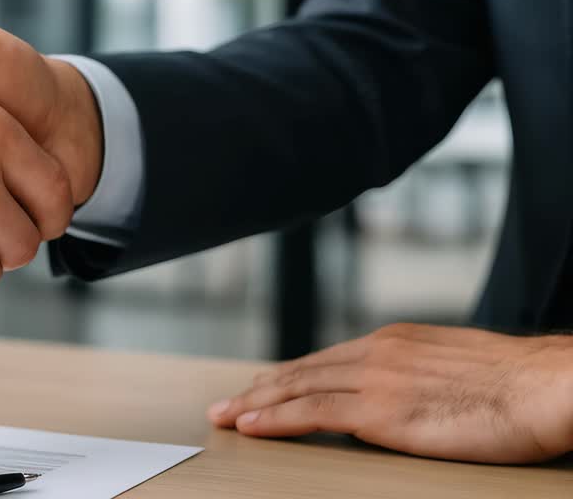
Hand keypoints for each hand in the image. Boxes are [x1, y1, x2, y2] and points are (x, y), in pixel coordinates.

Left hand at [207, 323, 572, 463]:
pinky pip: (312, 413)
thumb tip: (405, 394)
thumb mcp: (456, 366)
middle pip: (302, 371)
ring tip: (225, 416)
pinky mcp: (382, 410)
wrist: (548, 386)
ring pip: (298, 390)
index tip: (261, 386)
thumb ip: (419, 375)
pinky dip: (274, 419)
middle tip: (225, 403)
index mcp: (395, 341)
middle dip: (259, 389)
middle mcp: (377, 352)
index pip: (326, 360)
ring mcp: (377, 379)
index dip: (288, 376)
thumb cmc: (518, 384)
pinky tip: (251, 426)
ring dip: (255, 405)